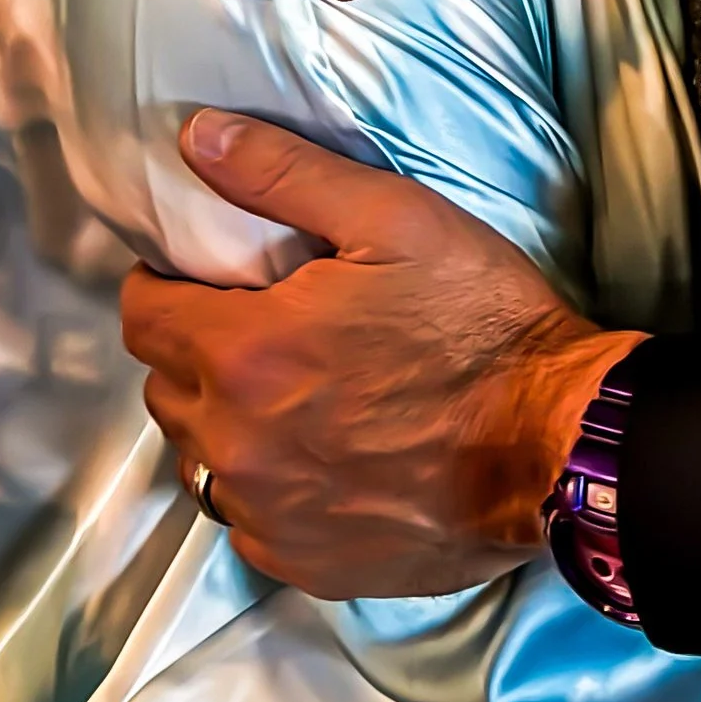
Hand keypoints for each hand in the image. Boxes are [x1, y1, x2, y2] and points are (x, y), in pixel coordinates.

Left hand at [122, 111, 637, 592]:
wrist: (558, 442)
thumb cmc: (481, 324)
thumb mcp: (395, 219)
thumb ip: (284, 175)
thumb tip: (197, 137)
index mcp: (243, 352)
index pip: (142, 317)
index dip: (167, 287)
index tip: (207, 279)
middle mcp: (235, 445)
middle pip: (164, 388)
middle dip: (197, 351)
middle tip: (263, 329)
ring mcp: (266, 515)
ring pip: (200, 460)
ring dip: (225, 424)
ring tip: (291, 397)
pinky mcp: (303, 564)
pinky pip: (246, 522)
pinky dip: (267, 489)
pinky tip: (322, 461)